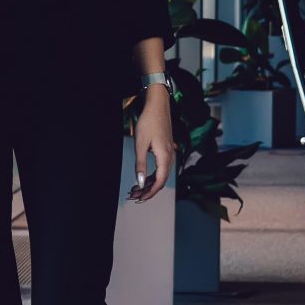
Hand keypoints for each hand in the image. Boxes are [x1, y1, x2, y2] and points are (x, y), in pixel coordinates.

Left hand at [128, 87, 174, 201]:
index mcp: (165, 157)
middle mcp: (170, 157)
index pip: (159, 182)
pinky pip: (160, 168)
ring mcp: (169, 154)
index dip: (150, 193)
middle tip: (134, 196)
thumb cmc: (149, 122)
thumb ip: (140, 164)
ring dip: (149, 183)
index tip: (140, 198)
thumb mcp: (140, 144)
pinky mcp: (166, 150)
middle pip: (161, 180)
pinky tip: (143, 178)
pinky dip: (151, 175)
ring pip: (160, 175)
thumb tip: (139, 182)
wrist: (158, 106)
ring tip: (136, 189)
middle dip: (148, 190)